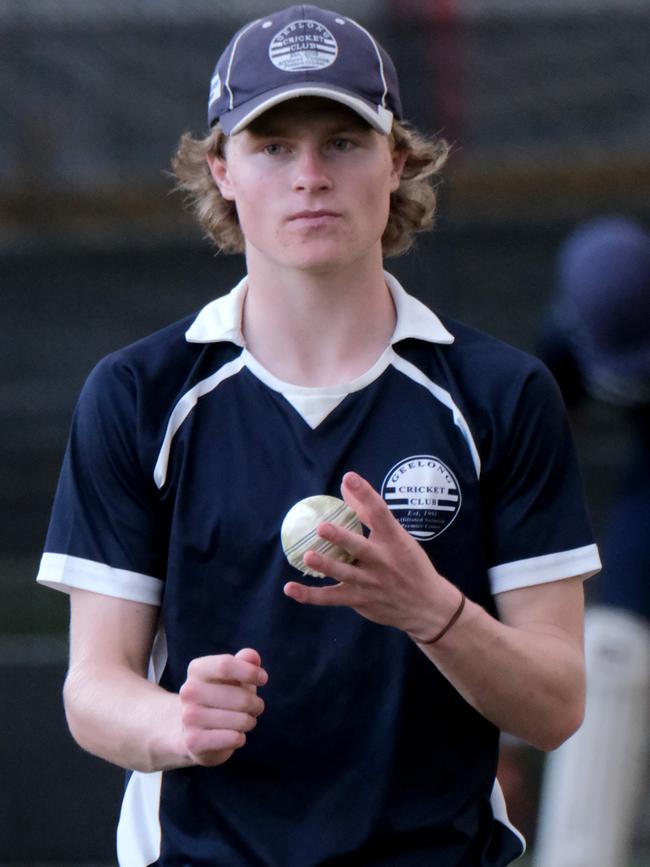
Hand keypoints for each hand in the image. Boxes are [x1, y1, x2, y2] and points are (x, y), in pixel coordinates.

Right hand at [178, 648, 266, 766]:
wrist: (194, 733)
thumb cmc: (221, 697)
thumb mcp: (234, 677)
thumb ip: (245, 662)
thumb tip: (252, 656)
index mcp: (197, 669)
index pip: (225, 665)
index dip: (250, 672)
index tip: (263, 679)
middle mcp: (189, 691)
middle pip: (240, 696)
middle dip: (256, 703)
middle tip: (256, 707)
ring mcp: (188, 717)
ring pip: (240, 719)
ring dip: (250, 722)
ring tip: (245, 721)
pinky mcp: (193, 741)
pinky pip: (232, 738)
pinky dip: (240, 738)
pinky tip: (234, 736)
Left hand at [283, 472, 457, 637]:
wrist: (427, 606)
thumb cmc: (409, 564)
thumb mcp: (398, 537)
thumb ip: (370, 513)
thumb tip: (345, 484)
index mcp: (394, 540)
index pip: (380, 512)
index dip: (365, 493)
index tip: (349, 477)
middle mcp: (383, 560)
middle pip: (360, 547)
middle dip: (341, 538)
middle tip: (322, 528)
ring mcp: (371, 583)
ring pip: (345, 574)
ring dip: (326, 566)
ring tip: (308, 556)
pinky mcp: (360, 600)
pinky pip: (332, 598)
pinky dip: (310, 595)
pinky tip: (290, 588)